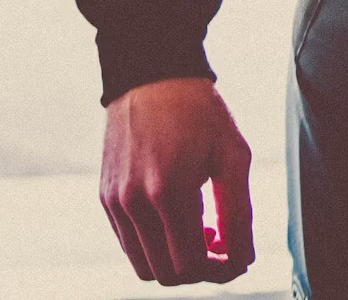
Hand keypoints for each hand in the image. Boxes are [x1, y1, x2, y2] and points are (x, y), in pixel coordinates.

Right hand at [100, 76, 254, 285]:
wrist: (151, 74)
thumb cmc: (199, 112)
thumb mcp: (233, 155)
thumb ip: (239, 213)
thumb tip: (241, 260)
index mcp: (168, 192)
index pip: (192, 265)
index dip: (220, 270)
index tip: (236, 255)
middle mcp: (134, 203)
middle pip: (167, 273)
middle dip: (200, 269)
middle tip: (219, 242)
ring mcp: (115, 201)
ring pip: (144, 265)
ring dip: (175, 260)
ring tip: (196, 229)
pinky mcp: (106, 196)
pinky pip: (129, 244)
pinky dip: (154, 245)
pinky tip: (174, 217)